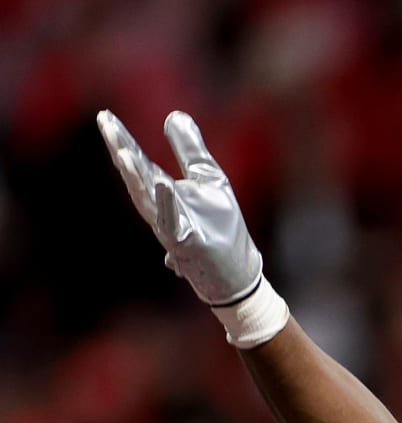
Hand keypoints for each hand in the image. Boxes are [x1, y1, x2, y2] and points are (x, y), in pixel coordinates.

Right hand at [95, 110, 263, 305]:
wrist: (238, 271)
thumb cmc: (221, 227)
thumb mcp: (208, 178)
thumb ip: (189, 149)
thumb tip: (173, 114)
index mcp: (165, 193)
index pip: (139, 163)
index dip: (122, 140)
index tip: (104, 116)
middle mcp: (162, 210)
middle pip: (137, 178)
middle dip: (121, 151)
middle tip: (106, 124)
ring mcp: (172, 228)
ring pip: (148, 201)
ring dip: (136, 177)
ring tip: (124, 151)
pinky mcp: (189, 243)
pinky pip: (175, 224)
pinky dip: (168, 205)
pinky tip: (164, 186)